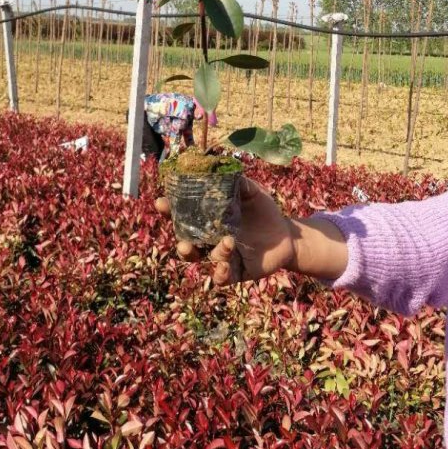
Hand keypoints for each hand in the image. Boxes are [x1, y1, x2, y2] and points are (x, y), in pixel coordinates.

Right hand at [155, 177, 299, 285]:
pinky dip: (220, 273)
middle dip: (182, 245)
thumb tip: (226, 171)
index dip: (169, 210)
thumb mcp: (253, 193)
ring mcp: (220, 256)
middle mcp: (209, 239)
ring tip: (227, 243)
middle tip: (183, 242)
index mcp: (207, 218)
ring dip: (211, 253)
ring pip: (205, 261)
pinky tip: (225, 265)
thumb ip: (240, 183)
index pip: (182, 215)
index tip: (161, 202)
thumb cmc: (263, 210)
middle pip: (186, 244)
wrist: (286, 234)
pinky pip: (221, 277)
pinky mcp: (235, 272)